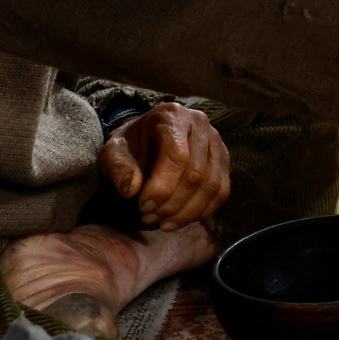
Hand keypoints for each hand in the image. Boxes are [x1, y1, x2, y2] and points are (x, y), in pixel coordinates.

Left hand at [99, 102, 230, 230]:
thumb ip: (119, 167)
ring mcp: (217, 142)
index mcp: (172, 116)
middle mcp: (200, 124)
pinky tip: (180, 220)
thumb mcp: (114, 151)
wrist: (147, 137)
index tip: (142, 207)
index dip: (162, 187)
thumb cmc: (130, 145)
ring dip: (187, 212)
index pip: (177, 154)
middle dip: (171, 204)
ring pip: (211, 186)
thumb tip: (131, 190)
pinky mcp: (224, 160)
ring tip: (162, 223)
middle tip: (149, 218)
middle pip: (196, 173)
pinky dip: (202, 211)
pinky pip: (221, 192)